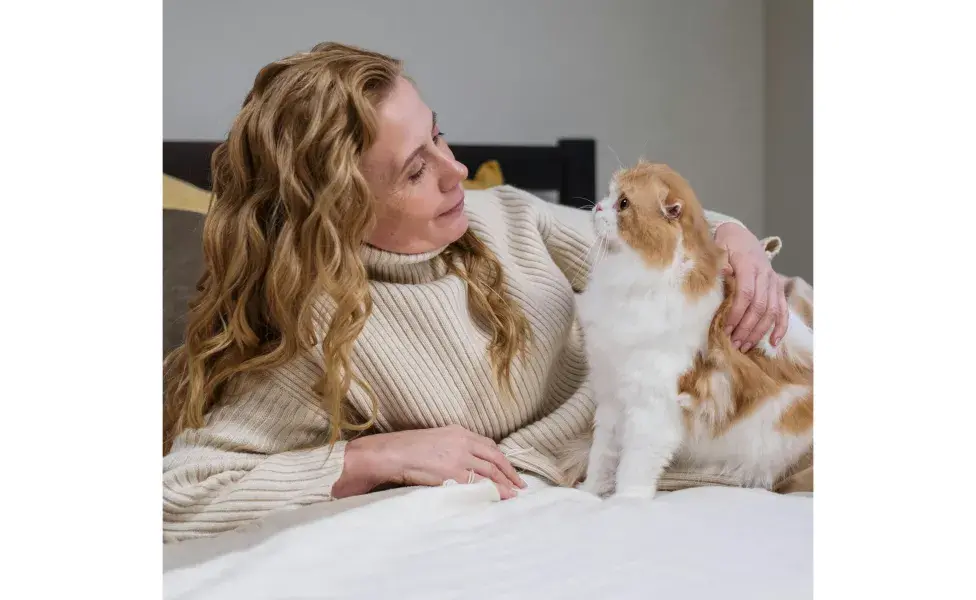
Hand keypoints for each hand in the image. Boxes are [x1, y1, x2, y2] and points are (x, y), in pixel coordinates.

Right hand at [335, 425, 525, 499]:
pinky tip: (499, 496)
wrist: (391, 453)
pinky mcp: (452, 472)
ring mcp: (458, 457)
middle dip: (509, 472)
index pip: (489, 445)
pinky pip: (477, 482)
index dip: (502, 459)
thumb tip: (466, 461)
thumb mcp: (435, 439)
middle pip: (494, 458)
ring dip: (504, 483)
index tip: (510, 469)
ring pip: (490, 471)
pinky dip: (491, 490)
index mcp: (459, 431)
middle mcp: (463, 441)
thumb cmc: (407, 447)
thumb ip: (453, 447)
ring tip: (513, 493)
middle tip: (520, 484)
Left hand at [714, 223, 788, 349]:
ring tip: (745, 346)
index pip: (746, 293)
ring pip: (772, 311)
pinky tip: (773, 342)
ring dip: (759, 331)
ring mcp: (774, 282)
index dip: (737, 313)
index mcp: (748, 264)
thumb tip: (723, 272)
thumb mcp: (718, 249)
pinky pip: (783, 310)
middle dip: (747, 328)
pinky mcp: (778, 288)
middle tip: (734, 344)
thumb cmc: (725, 246)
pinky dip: (780, 327)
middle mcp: (765, 274)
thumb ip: (719, 261)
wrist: (741, 236)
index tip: (726, 329)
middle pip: (760, 306)